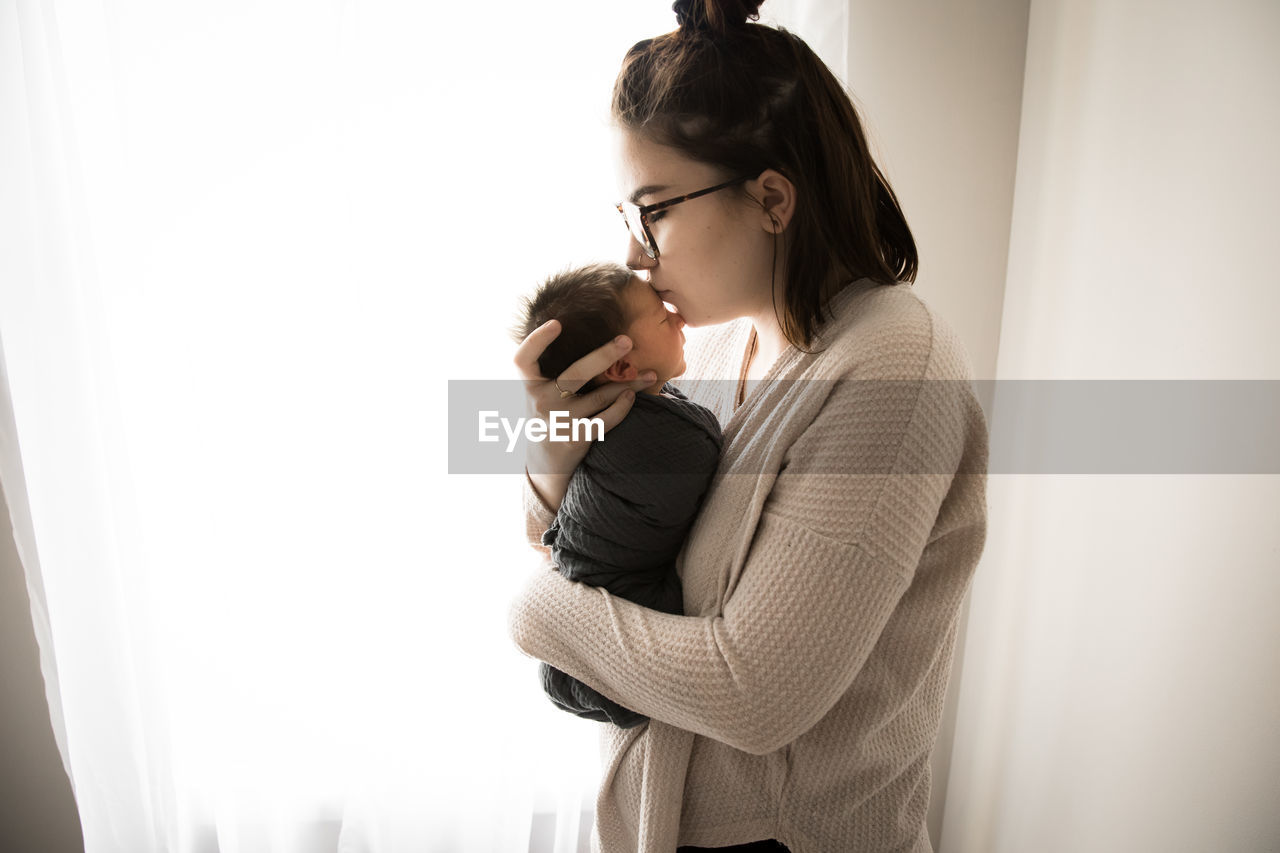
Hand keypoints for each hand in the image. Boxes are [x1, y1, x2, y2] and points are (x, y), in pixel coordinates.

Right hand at [514, 320, 657, 510]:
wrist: (544, 465)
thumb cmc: (547, 416)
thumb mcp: (537, 393)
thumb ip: (548, 370)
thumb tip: (579, 331)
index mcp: (528, 386)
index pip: (524, 359)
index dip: (537, 340)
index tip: (556, 323)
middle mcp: (541, 403)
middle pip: (576, 374)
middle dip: (604, 355)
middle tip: (627, 340)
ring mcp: (559, 422)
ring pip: (600, 396)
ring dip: (629, 384)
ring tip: (650, 374)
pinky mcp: (576, 439)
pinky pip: (605, 420)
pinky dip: (622, 408)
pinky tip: (633, 396)